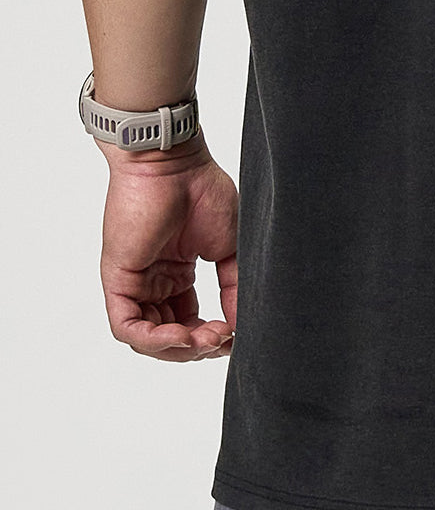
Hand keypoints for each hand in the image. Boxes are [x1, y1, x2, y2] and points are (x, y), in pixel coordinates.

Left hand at [97, 131, 237, 359]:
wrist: (174, 162)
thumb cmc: (202, 191)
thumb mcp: (229, 247)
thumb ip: (234, 286)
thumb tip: (242, 325)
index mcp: (177, 273)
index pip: (190, 321)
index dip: (212, 336)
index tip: (236, 334)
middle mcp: (153, 282)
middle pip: (170, 336)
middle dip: (197, 346)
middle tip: (223, 340)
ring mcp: (134, 282)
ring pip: (147, 339)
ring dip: (178, 347)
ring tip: (207, 339)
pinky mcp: (118, 280)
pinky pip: (127, 326)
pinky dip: (154, 340)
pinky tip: (183, 336)